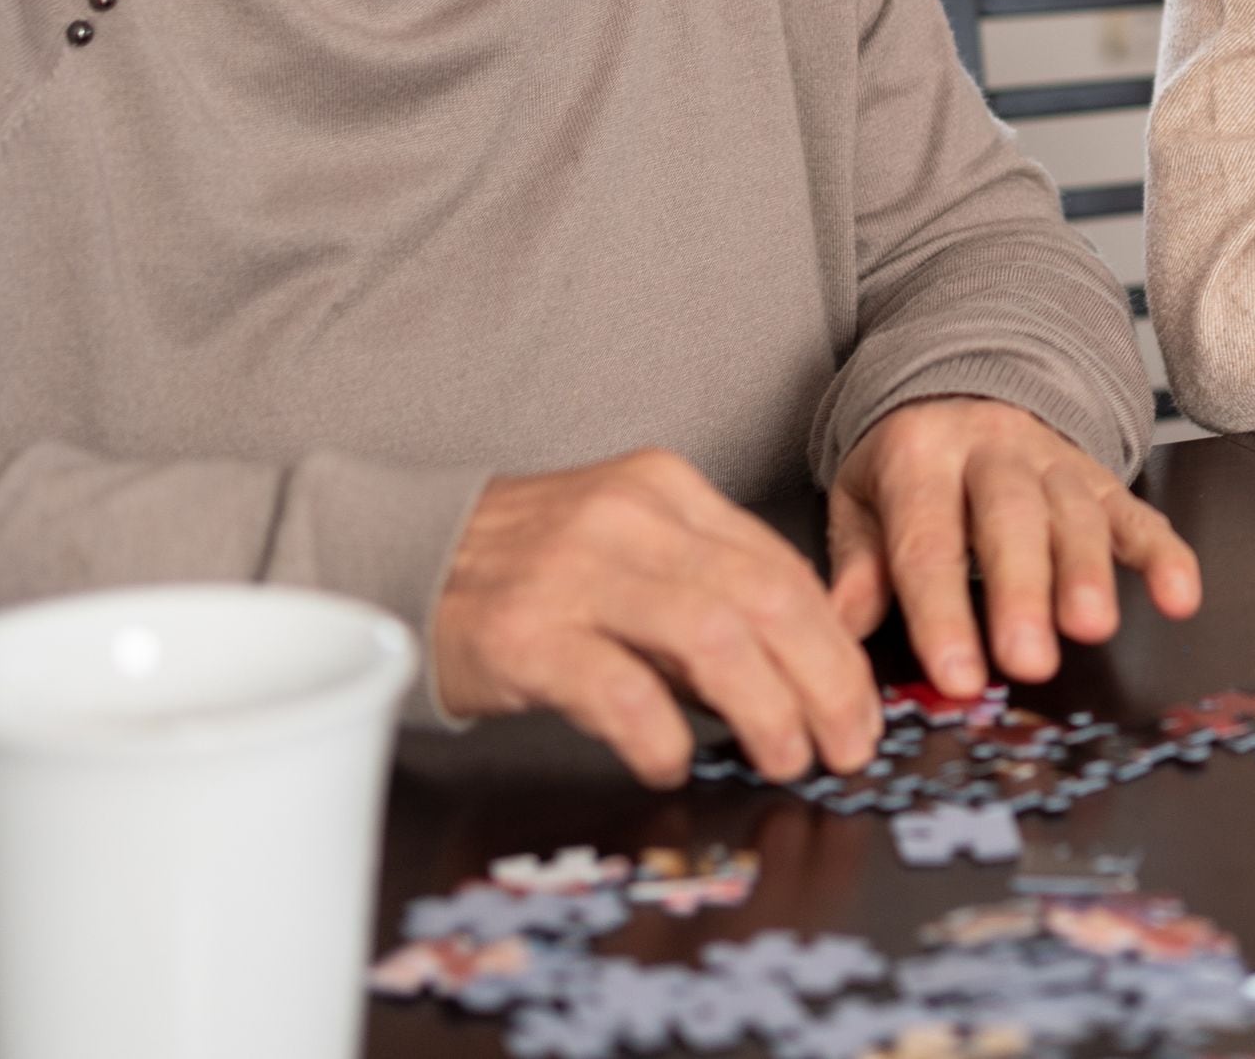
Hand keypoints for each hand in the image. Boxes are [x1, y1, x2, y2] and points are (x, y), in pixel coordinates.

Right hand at [430, 449, 881, 788]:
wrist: (396, 561)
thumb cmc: (526, 570)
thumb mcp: (628, 554)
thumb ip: (706, 595)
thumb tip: (798, 674)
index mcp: (665, 490)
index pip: (781, 566)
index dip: (835, 644)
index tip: (858, 702)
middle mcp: (628, 517)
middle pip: (766, 600)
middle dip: (825, 683)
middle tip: (847, 745)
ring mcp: (574, 570)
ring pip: (714, 638)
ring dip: (766, 711)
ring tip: (784, 759)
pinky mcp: (525, 632)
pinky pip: (619, 689)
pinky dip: (661, 735)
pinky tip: (672, 765)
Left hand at [827, 397, 1202, 699]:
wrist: (957, 383)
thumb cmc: (907, 461)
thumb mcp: (860, 497)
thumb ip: (859, 562)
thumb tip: (843, 626)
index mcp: (919, 455)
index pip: (928, 540)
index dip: (942, 612)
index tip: (957, 674)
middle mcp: (990, 452)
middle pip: (1010, 522)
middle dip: (1022, 593)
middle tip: (1028, 660)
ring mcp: (1052, 461)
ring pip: (1074, 515)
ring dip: (1086, 573)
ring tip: (1092, 629)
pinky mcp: (1099, 477)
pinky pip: (1135, 512)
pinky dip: (1164, 554)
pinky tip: (1180, 596)